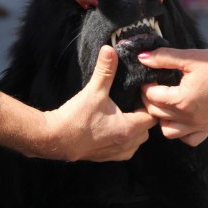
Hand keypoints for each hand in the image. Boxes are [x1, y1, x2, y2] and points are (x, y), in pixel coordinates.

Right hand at [44, 46, 156, 161]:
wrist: (55, 138)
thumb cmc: (76, 117)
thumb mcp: (94, 91)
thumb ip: (105, 70)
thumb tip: (110, 49)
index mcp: (130, 128)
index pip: (152, 116)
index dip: (148, 104)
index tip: (139, 94)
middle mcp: (128, 144)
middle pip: (146, 129)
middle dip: (142, 116)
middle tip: (131, 102)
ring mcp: (117, 153)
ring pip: (136, 140)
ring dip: (133, 129)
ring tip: (121, 114)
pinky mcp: (106, 158)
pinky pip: (124, 148)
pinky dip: (123, 139)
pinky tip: (111, 127)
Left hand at [139, 48, 207, 145]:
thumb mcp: (191, 57)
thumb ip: (164, 58)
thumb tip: (142, 57)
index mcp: (182, 100)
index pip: (151, 97)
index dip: (145, 85)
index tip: (150, 76)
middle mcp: (189, 118)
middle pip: (156, 114)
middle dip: (150, 99)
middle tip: (154, 85)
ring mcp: (199, 125)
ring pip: (168, 131)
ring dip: (162, 118)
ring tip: (166, 102)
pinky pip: (188, 139)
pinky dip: (180, 132)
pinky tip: (181, 116)